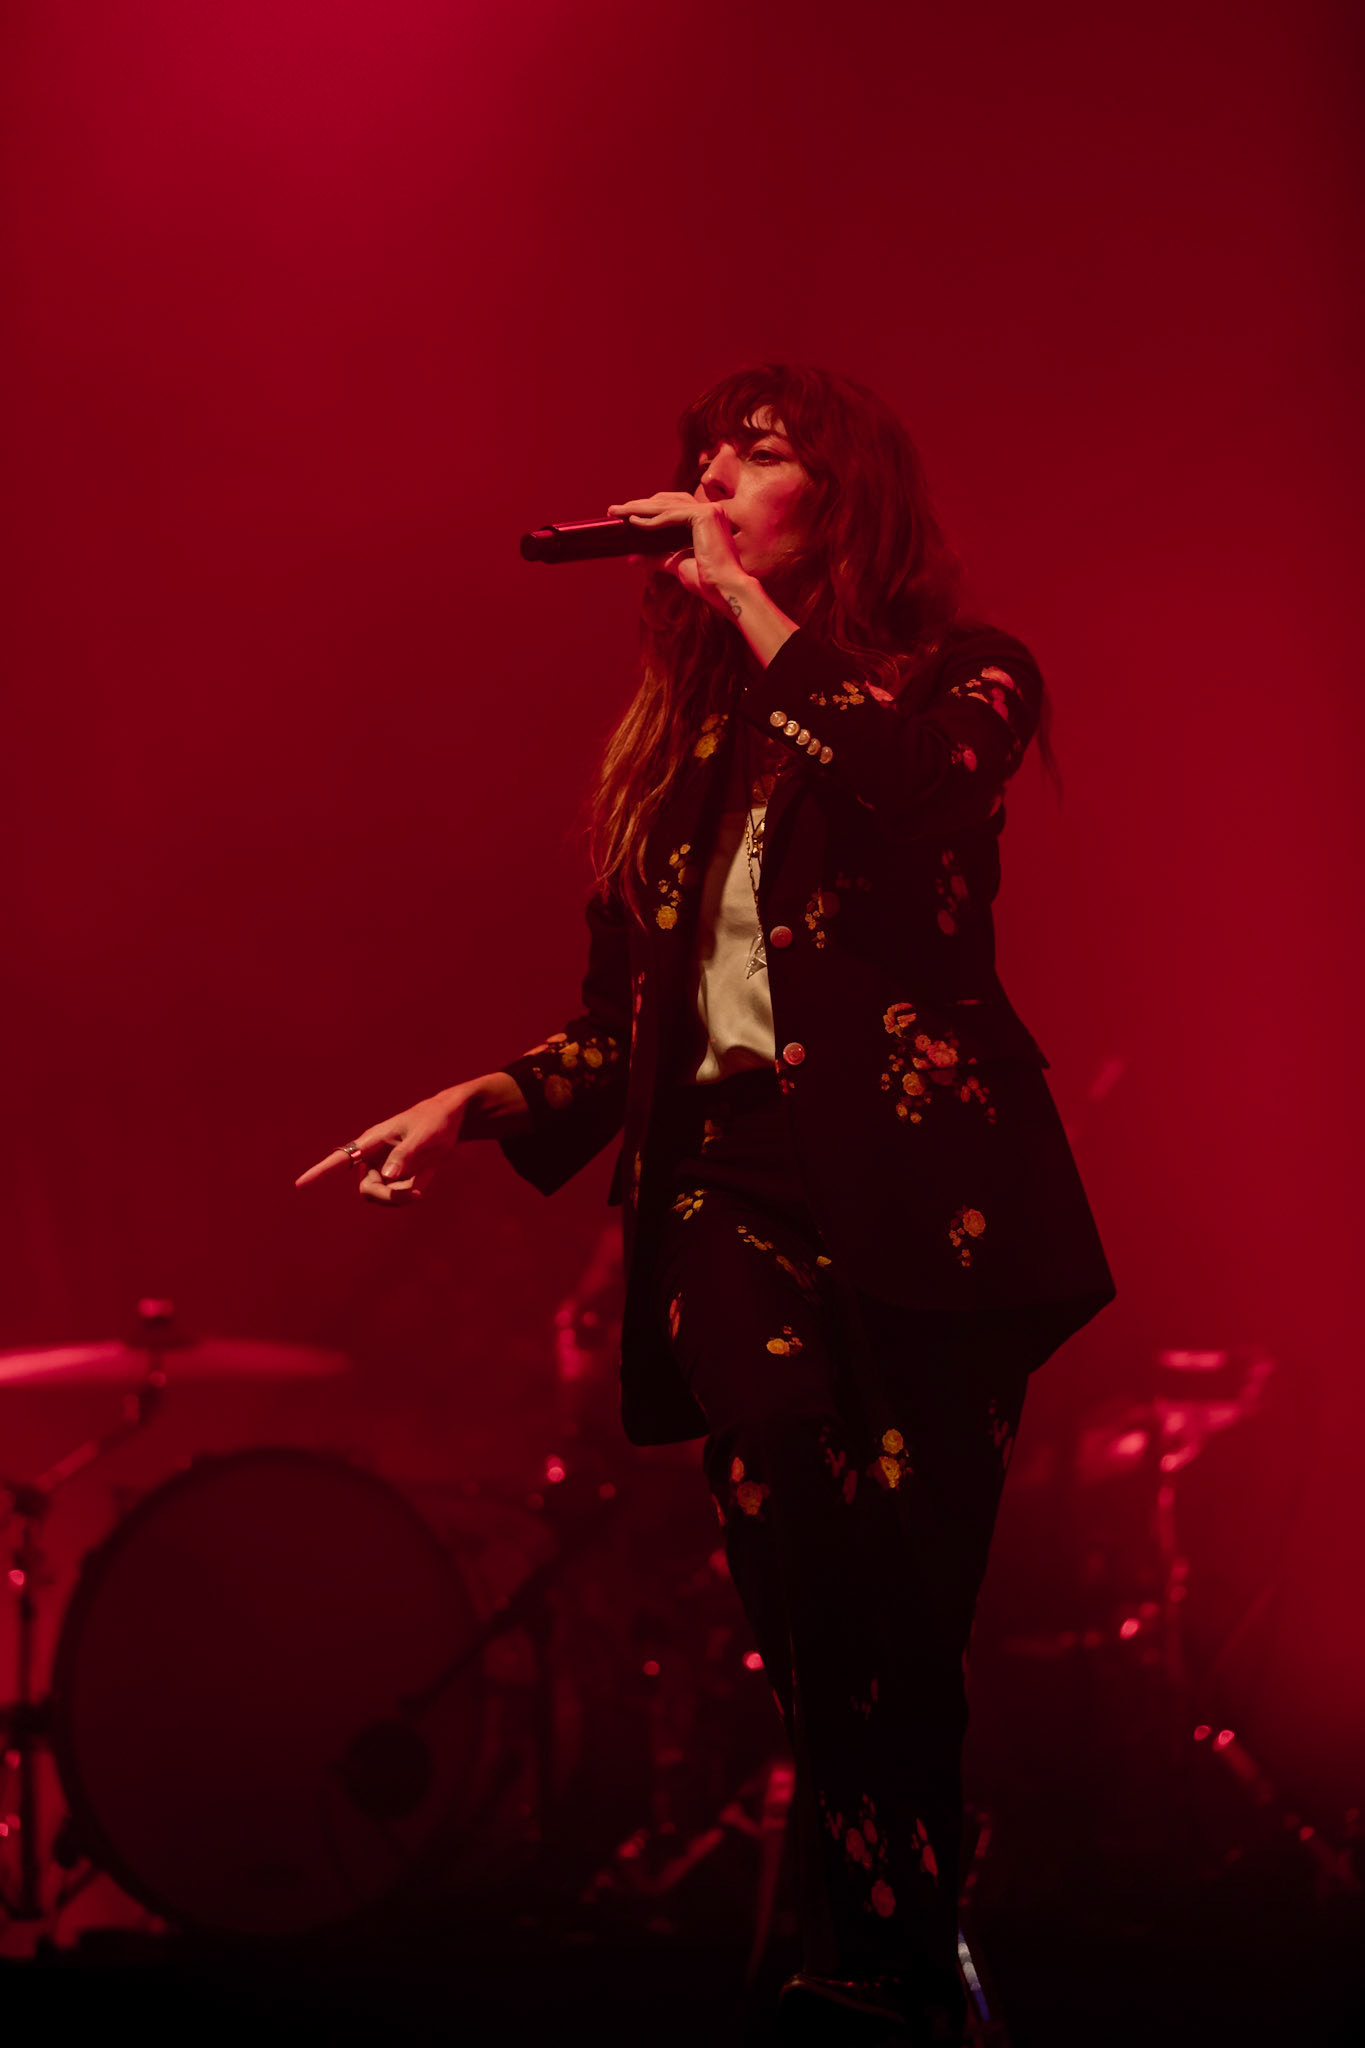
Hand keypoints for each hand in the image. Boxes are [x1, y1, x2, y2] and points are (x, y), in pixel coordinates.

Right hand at [294, 1085, 470, 1205]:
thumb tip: (388, 1176)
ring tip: (420, 1189)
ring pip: (380, 1197)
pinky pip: (396, 1197)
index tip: (300, 1185)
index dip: (319, 1173)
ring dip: (399, 1198)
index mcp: (372, 1141)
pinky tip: (423, 1181)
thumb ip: (407, 1154)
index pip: (340, 1159)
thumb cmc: (434, 1120)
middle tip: (415, 1196)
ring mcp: (383, 1169)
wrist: (450, 1121)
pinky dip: (409, 1196)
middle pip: (367, 1189)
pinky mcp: (396, 1179)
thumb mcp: (425, 1135)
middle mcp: (372, 1157)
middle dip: (387, 1197)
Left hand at [606, 487, 754, 620]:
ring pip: (666, 506)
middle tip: (614, 510)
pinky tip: (633, 523)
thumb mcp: (675, 564)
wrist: (725, 590)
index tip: (625, 515)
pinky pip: (671, 516)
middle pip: (667, 502)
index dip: (648, 508)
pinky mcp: (705, 516)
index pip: (672, 507)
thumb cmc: (707, 581)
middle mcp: (710, 510)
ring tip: (618, 512)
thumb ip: (656, 557)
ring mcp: (709, 510)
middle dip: (638, 506)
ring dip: (639, 509)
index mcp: (707, 519)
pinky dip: (651, 520)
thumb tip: (632, 557)